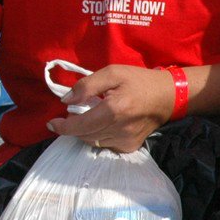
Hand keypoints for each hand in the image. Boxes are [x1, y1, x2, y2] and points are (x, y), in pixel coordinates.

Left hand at [45, 64, 174, 152]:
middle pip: (84, 135)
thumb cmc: (138, 81)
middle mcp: (119, 130)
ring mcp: (126, 141)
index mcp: (113, 110)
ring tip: (89, 115)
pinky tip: (103, 123)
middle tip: (74, 112)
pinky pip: (105, 145)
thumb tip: (66, 100)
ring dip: (84, 131)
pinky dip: (97, 136)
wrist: (168, 96)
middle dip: (73, 126)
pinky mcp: (130, 147)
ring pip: (93, 142)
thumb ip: (87, 85)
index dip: (62, 127)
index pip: (80, 126)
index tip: (51, 123)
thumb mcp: (112, 72)